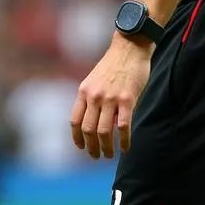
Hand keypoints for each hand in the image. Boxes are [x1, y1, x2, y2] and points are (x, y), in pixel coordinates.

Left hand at [70, 34, 152, 159]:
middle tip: (97, 156)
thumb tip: (93, 122)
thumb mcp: (94, 80)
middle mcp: (94, 96)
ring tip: (109, 155)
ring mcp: (110, 98)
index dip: (77, 138)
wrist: (129, 48)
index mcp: (84, 91)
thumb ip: (91, 99)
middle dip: (92, 147)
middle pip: (88, 130)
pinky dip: (124, 141)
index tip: (81, 147)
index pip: (75, 121)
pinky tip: (126, 148)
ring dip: (106, 148)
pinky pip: (123, 127)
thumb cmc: (113, 65)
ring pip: (104, 131)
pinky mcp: (127, 99)